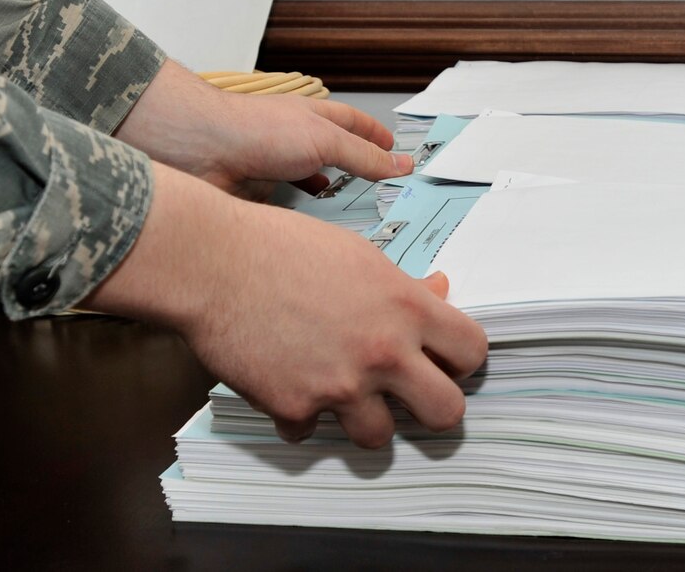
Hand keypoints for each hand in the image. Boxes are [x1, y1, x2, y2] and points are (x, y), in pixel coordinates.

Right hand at [83, 163, 487, 447]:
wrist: (213, 261)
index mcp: (405, 307)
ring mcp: (339, 385)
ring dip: (363, 420)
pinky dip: (300, 416)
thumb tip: (439, 288)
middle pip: (446, 413)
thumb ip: (402, 284)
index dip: (461, 359)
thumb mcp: (357, 254)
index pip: (472, 351)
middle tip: (409, 396)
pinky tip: (287, 385)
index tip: (443, 360)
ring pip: (379, 438)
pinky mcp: (295, 406)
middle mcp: (382, 351)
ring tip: (342, 394)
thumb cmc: (282, 245)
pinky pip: (309, 432)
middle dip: (431, 407)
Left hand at [114, 59, 412, 199]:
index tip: (395, 151)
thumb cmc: (255, 130)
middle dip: (353, 171)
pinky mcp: (256, 193)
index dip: (374, 135)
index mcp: (314, 118)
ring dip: (327, 199)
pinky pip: (286, 209)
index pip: (353, 123)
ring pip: (309, 185)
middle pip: (332, 155)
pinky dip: (301, 218)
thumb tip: (399, 165)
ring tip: (351, 218)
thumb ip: (362, 156)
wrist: (200, 151)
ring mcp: (274, 167)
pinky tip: (309, 229)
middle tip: (380, 192)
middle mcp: (294, 140)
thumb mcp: (324, 141)